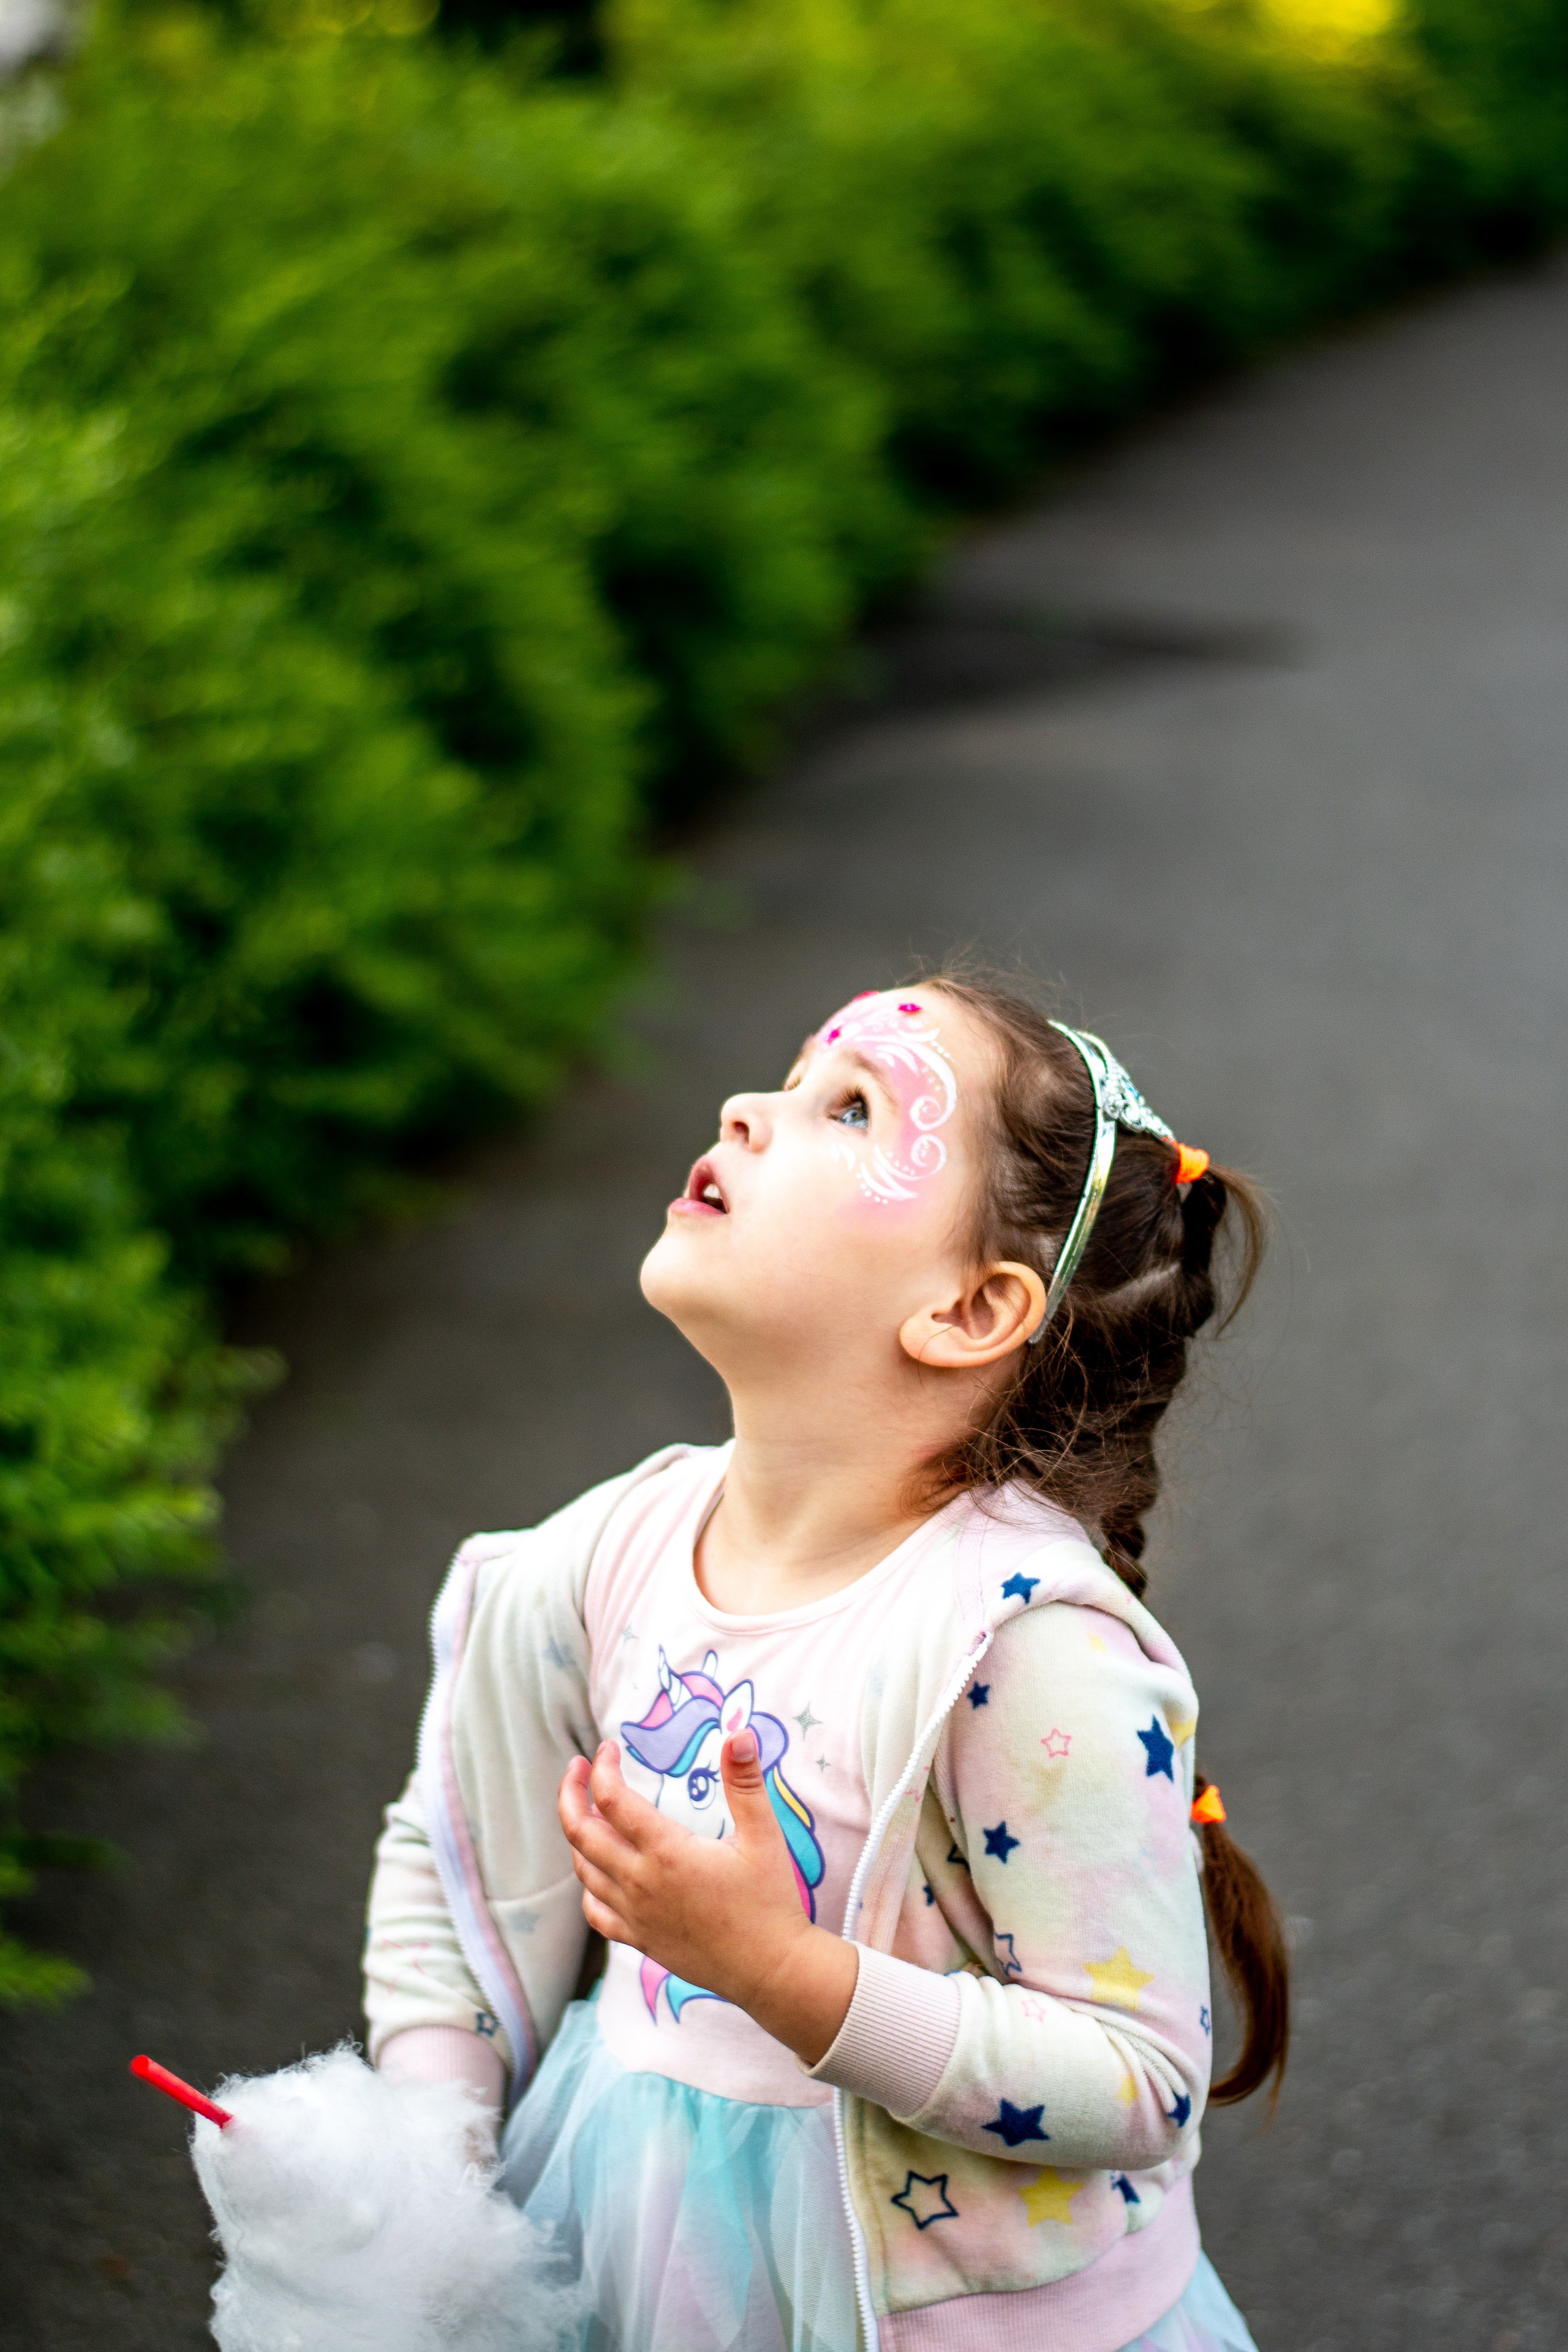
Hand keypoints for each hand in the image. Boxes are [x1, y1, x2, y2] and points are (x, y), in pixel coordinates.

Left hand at [558, 1732, 857, 2065]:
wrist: (771, 1970)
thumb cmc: (771, 1901)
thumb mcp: (764, 1836)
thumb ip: (745, 1782)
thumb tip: (739, 1733)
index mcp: (667, 1853)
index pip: (612, 1799)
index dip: (602, 1767)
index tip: (608, 1747)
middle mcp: (641, 1884)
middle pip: (581, 1832)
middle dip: (571, 1792)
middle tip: (577, 1767)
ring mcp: (636, 1916)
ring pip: (584, 1870)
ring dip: (577, 1834)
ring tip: (585, 1809)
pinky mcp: (640, 1941)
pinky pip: (595, 1912)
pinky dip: (588, 1885)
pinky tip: (597, 1872)